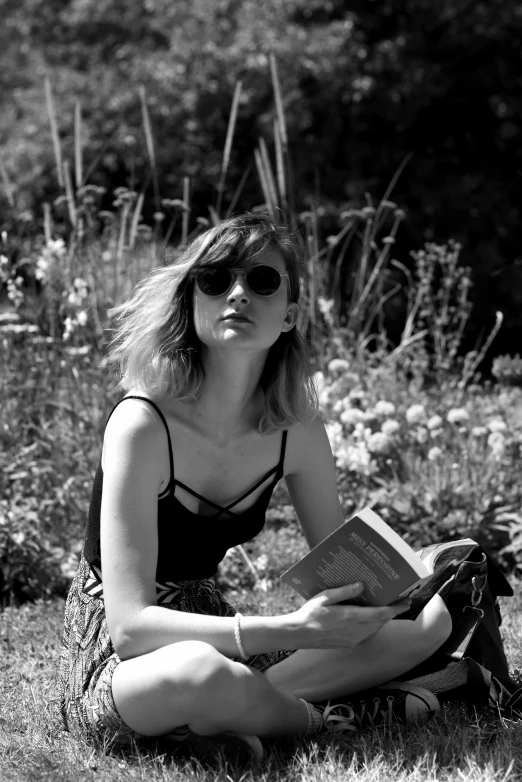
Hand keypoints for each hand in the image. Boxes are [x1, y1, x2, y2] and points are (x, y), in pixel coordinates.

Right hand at [291, 582, 411, 649]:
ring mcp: (354, 639)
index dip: (395, 608)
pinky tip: (371, 617)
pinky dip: (374, 625)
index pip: (380, 613)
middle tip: (403, 600)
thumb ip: (344, 591)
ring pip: (376, 628)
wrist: (300, 634)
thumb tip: (362, 585)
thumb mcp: (325, 597)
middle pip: (381, 621)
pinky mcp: (350, 644)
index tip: (407, 601)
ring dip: (384, 618)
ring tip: (389, 607)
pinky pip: (368, 634)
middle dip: (393, 611)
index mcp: (351, 617)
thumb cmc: (310, 613)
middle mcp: (356, 631)